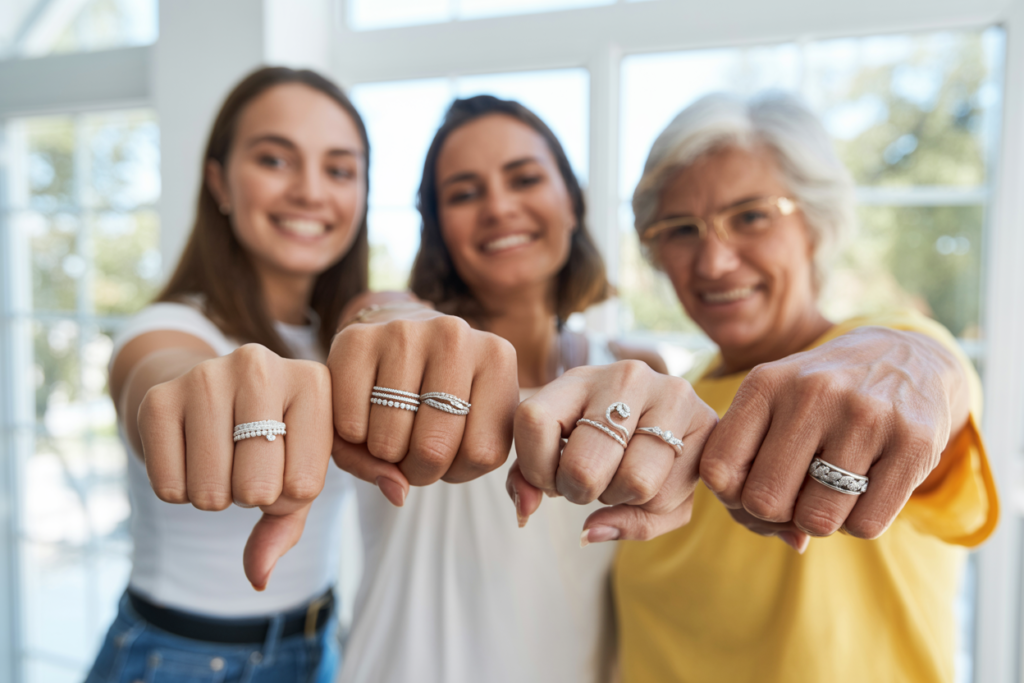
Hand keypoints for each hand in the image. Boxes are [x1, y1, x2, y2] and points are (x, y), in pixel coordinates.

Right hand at [138, 344, 333, 589]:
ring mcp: (207, 375)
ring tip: (220, 460)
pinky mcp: (158, 397)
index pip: (304, 486)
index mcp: (313, 381)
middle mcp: (262, 366)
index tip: (282, 466)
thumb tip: (258, 578)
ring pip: (211, 492)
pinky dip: (179, 491)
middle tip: (245, 465)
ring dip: (214, 496)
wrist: (208, 392)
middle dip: (249, 496)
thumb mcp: (296, 471)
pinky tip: (189, 457)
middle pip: (257, 488)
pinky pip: (169, 487)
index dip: (288, 497)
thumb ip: (288, 524)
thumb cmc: (270, 439)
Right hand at [328, 309, 519, 498]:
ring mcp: (404, 332)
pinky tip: (363, 413)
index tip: (446, 455)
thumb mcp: (460, 430)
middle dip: (415, 469)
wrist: (393, 340)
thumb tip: (397, 491)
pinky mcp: (357, 339)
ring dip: (382, 454)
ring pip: (389, 441)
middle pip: (433, 449)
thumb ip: (442, 471)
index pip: (482, 454)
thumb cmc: (432, 396)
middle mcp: (455, 336)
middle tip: (411, 452)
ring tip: (389, 430)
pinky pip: (350, 425)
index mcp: (497, 359)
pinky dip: (350, 437)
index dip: (456, 471)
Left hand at [508, 361, 717, 543]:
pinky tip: (651, 484)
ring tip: (619, 481)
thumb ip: (528, 482)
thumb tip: (526, 510)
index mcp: (576, 378)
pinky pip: (667, 493)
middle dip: (580, 493)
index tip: (549, 478)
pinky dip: (652, 508)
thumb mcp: (558, 454)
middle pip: (584, 467)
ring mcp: (669, 393)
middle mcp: (624, 376)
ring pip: (633, 482)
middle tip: (588, 485)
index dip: (535, 468)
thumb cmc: (602, 445)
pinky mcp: (706, 421)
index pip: (534, 421)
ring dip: (620, 500)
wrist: (669, 422)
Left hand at [699, 326, 970, 548]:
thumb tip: (781, 536)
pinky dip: (860, 523)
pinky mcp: (914, 442)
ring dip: (821, 521)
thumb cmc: (821, 397)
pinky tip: (865, 492)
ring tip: (831, 492)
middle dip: (777, 514)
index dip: (730, 497)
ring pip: (817, 520)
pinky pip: (866, 525)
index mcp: (766, 384)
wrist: (906, 357)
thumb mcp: (774, 404)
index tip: (751, 490)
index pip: (718, 470)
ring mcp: (865, 415)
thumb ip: (750, 465)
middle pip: (765, 502)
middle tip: (796, 498)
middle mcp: (812, 392)